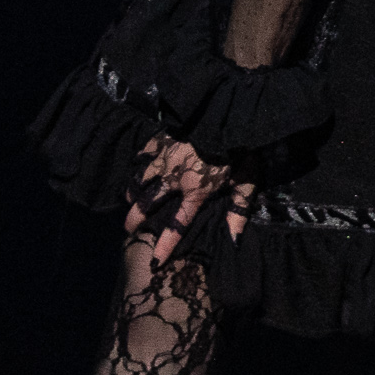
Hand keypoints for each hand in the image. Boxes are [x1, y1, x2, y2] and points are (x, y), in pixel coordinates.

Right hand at [126, 131, 253, 264]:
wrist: (226, 113)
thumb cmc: (240, 149)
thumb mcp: (246, 182)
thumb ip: (238, 211)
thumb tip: (234, 241)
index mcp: (195, 191)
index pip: (178, 224)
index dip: (165, 244)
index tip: (154, 262)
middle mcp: (174, 178)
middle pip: (148, 203)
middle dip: (135, 218)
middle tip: (127, 228)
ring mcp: (165, 158)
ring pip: (141, 178)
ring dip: (133, 190)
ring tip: (128, 198)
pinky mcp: (162, 139)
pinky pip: (144, 153)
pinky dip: (140, 161)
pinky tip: (138, 164)